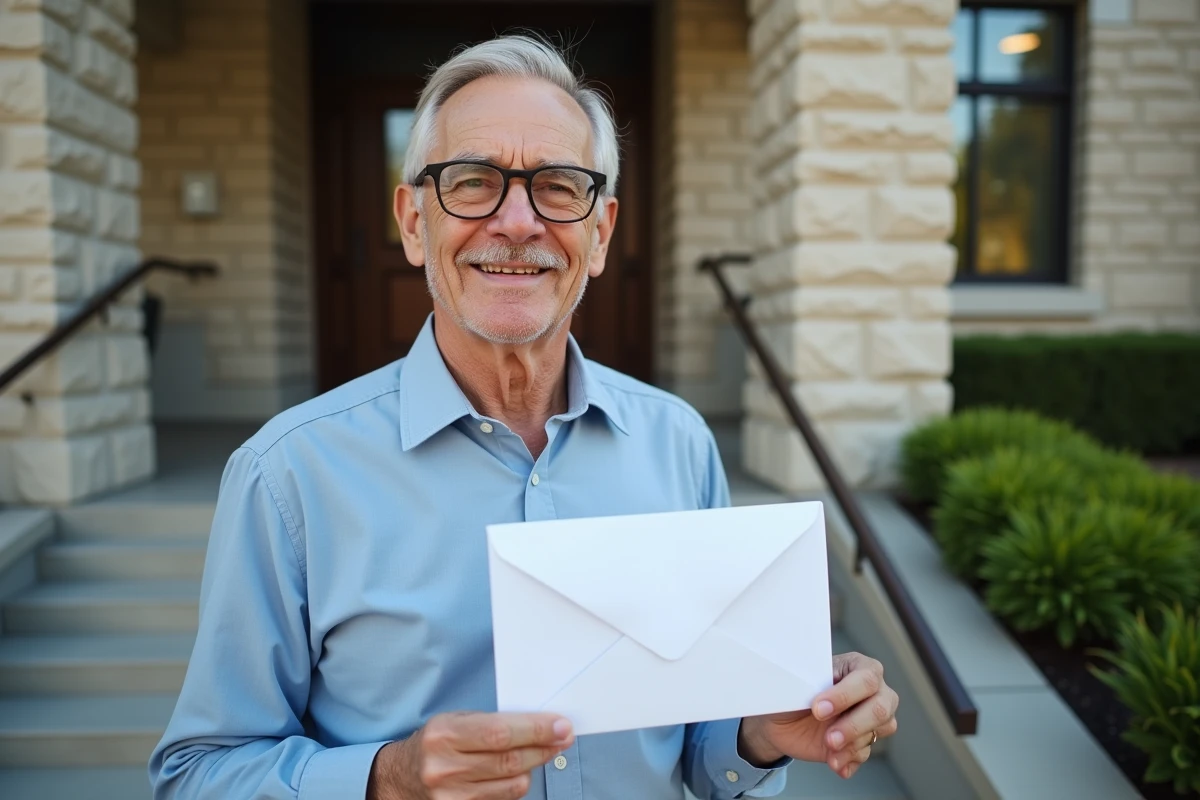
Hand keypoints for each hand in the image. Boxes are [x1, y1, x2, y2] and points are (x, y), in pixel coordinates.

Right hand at [367, 711, 573, 799]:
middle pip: (510, 761)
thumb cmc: (435, 742)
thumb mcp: (454, 720)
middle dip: (544, 747)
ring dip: (533, 767)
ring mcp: (451, 797)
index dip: (536, 730)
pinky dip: (516, 786)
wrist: (400, 777)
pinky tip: (518, 772)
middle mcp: (444, 768)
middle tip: (564, 737)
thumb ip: (492, 722)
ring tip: (541, 752)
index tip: (562, 726)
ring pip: (512, 785)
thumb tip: (541, 724)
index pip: (500, 733)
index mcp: (444, 734)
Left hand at [738, 652, 898, 779]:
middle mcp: (873, 691)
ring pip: (875, 733)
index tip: (818, 709)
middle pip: (880, 709)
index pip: (865, 680)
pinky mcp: (862, 743)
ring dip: (851, 746)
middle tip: (830, 738)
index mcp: (857, 666)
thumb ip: (810, 682)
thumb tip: (814, 692)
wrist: (782, 718)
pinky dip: (848, 760)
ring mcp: (871, 718)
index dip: (844, 696)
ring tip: (829, 749)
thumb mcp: (797, 682)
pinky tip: (834, 762)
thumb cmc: (793, 690)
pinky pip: (864, 754)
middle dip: (853, 726)